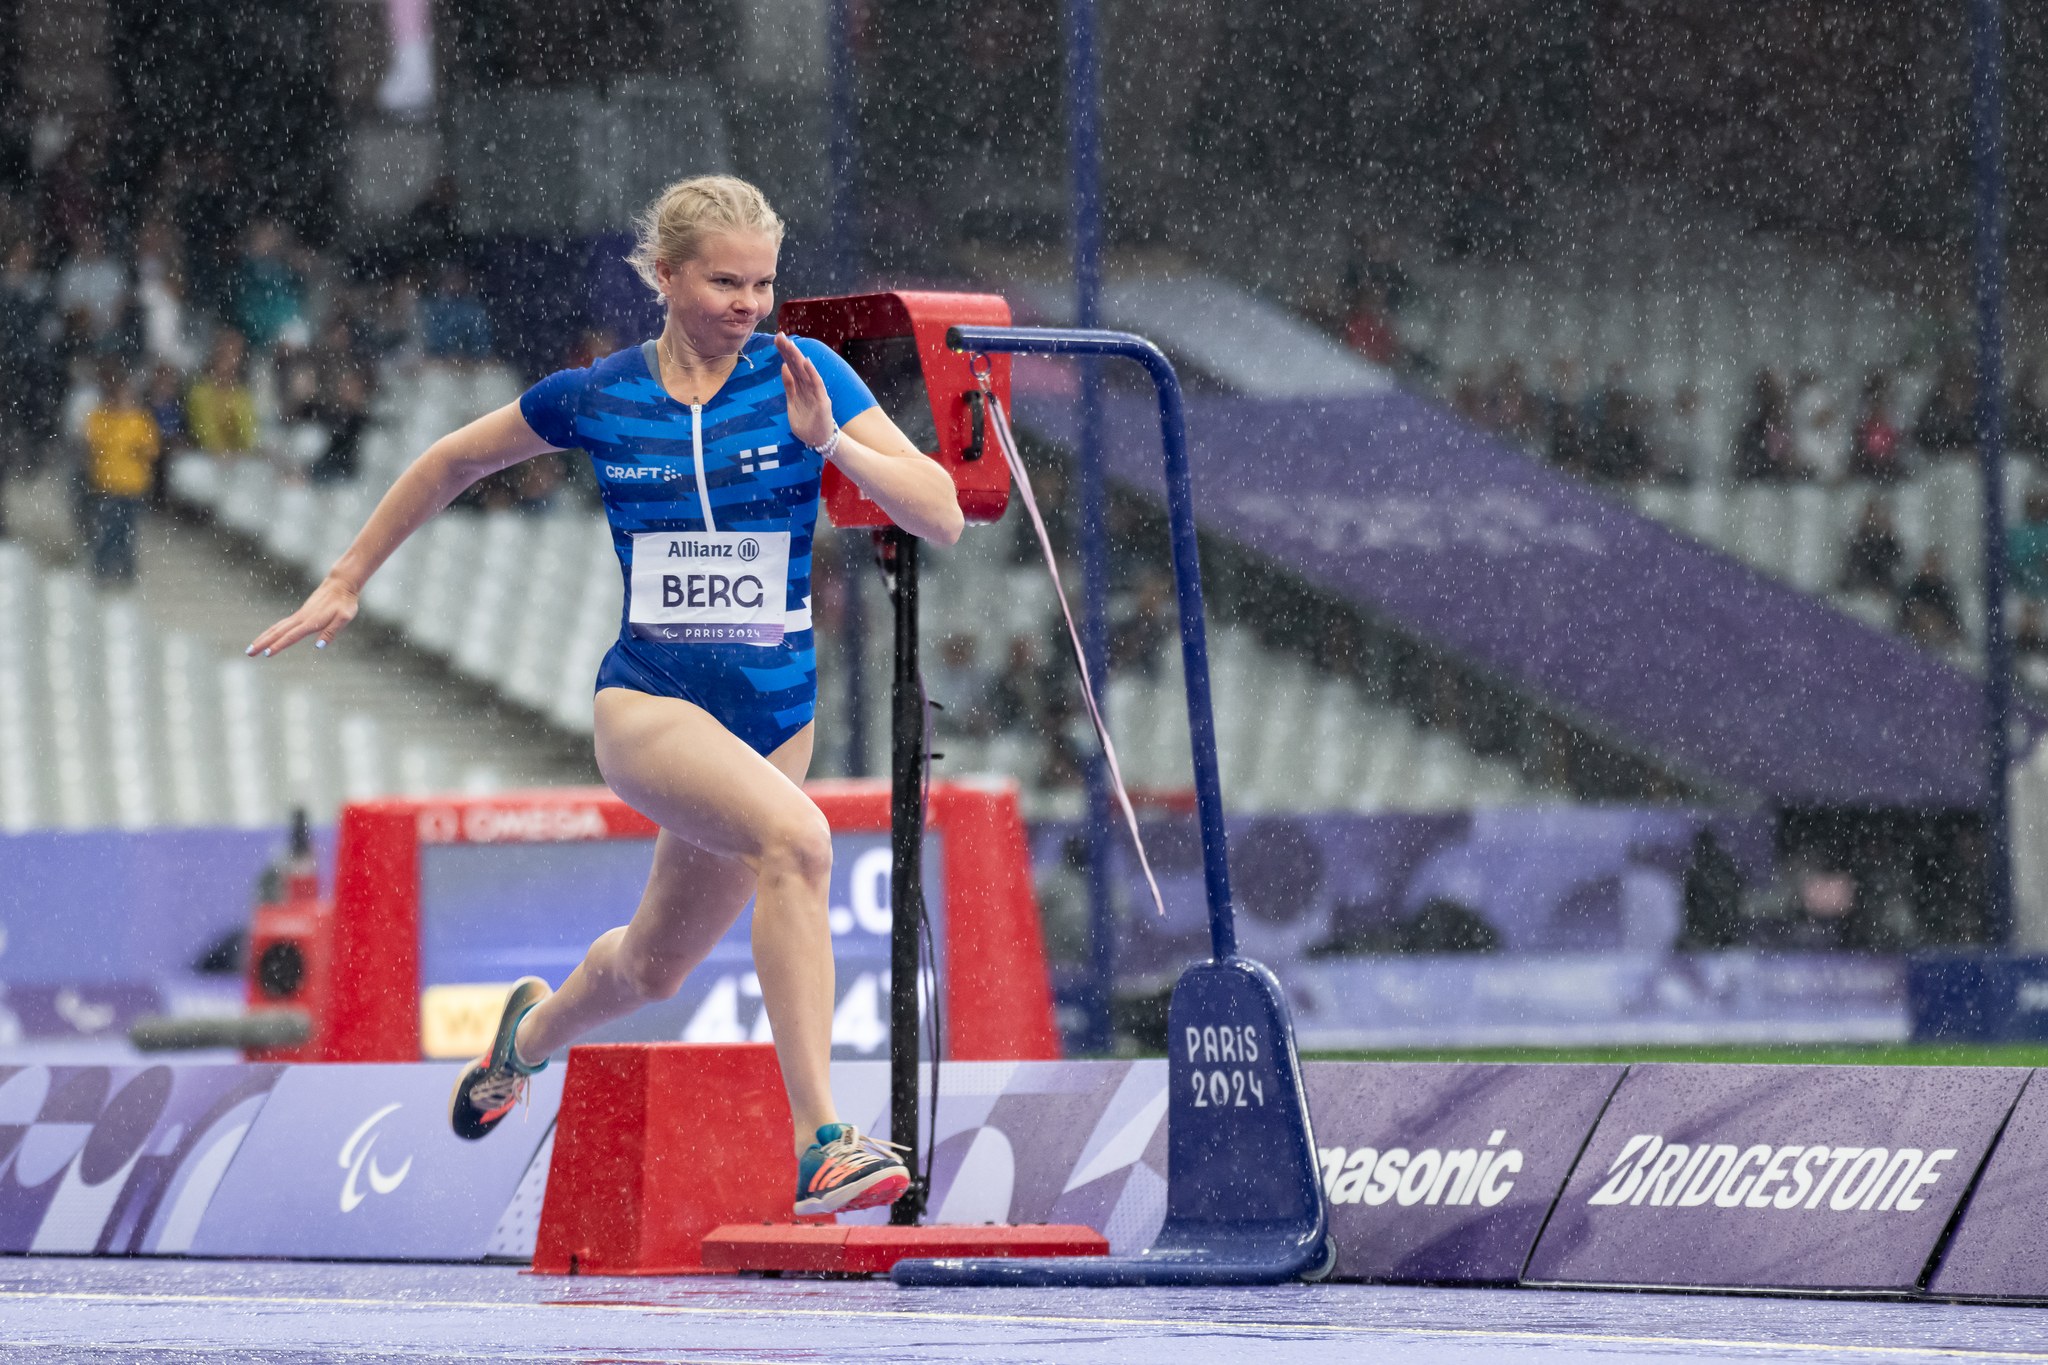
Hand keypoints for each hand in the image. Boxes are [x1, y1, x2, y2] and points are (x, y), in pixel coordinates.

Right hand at [247, 575, 358, 656]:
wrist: (341, 584)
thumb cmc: (345, 602)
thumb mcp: (344, 618)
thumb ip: (331, 632)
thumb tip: (318, 647)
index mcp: (311, 622)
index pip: (291, 636)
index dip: (279, 645)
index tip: (266, 654)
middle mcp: (302, 618)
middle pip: (277, 632)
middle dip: (262, 643)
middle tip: (248, 653)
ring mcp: (300, 615)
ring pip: (277, 627)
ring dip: (263, 637)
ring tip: (251, 647)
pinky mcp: (301, 613)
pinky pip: (282, 624)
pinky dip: (272, 631)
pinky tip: (268, 637)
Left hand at [774, 332, 835, 450]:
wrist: (819, 441)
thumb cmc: (807, 423)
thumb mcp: (792, 403)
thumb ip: (789, 386)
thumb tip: (783, 367)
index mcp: (800, 386)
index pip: (791, 365)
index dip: (784, 352)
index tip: (777, 339)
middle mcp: (808, 387)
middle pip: (797, 365)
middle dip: (788, 350)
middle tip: (780, 335)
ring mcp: (816, 393)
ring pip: (805, 372)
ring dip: (798, 357)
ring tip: (790, 343)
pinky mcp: (823, 402)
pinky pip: (817, 385)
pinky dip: (812, 373)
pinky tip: (806, 361)